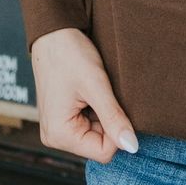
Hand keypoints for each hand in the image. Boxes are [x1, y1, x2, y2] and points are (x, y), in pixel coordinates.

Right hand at [31, 27, 138, 161]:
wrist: (53, 32)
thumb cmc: (70, 54)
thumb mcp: (96, 85)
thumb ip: (114, 118)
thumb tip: (132, 147)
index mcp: (59, 135)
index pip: (104, 152)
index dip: (117, 130)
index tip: (115, 103)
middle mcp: (55, 137)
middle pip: (99, 144)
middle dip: (108, 121)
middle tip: (103, 93)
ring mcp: (57, 128)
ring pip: (95, 133)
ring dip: (102, 113)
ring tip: (94, 90)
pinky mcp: (61, 118)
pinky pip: (87, 123)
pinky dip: (95, 109)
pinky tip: (89, 91)